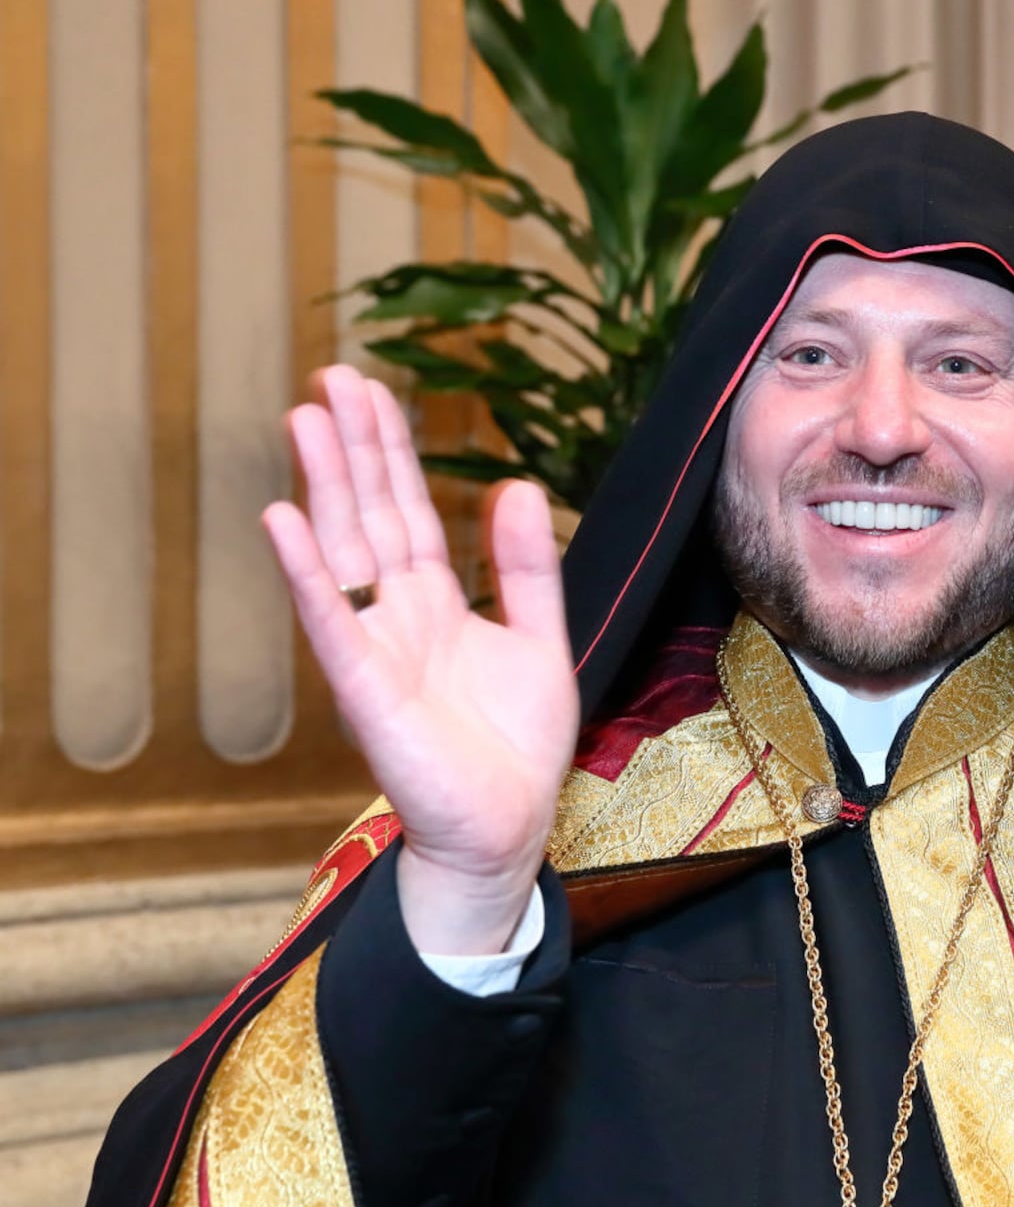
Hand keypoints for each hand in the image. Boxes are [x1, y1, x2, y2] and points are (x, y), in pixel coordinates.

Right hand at [263, 366, 578, 954]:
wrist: (506, 828)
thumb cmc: (514, 747)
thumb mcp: (537, 639)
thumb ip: (525, 567)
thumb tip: (514, 484)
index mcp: (436, 604)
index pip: (407, 511)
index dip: (389, 452)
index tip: (370, 392)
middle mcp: (397, 617)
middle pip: (369, 516)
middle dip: (351, 449)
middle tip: (330, 379)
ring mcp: (376, 649)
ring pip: (344, 554)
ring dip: (323, 488)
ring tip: (302, 421)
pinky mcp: (365, 692)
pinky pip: (333, 623)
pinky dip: (307, 575)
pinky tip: (283, 522)